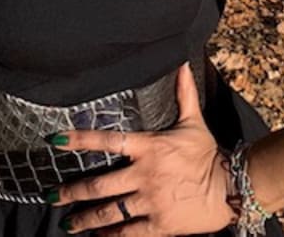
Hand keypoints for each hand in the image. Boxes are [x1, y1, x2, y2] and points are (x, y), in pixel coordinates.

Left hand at [49, 64, 234, 234]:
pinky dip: (110, 235)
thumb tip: (181, 63)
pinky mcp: (159, 224)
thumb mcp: (194, 122)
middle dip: (72, 191)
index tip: (55, 140)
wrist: (231, 188)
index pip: (107, 140)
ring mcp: (150, 201)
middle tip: (52, 195)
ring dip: (84, 218)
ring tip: (67, 224)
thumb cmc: (209, 154)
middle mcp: (144, 175)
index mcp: (148, 147)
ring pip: (110, 211)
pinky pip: (129, 232)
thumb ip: (183, 94)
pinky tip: (97, 236)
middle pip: (100, 185)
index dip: (79, 139)